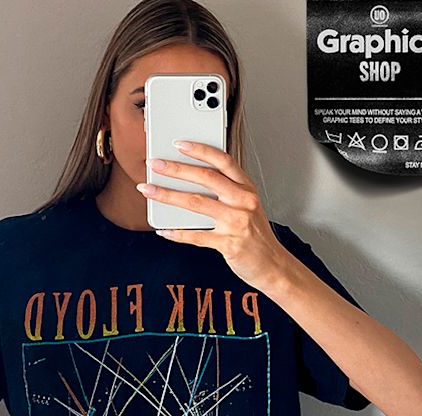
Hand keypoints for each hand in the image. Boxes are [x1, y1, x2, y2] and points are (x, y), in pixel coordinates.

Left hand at [137, 140, 290, 293]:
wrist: (272, 265)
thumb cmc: (256, 236)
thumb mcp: (247, 206)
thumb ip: (226, 192)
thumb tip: (190, 183)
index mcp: (247, 188)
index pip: (223, 161)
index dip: (200, 150)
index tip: (178, 144)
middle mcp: (243, 201)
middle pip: (205, 178)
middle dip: (175, 169)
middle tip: (154, 164)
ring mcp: (236, 222)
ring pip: (196, 203)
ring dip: (167, 195)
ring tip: (148, 190)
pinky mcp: (228, 244)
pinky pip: (196, 236)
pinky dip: (177, 233)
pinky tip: (163, 230)